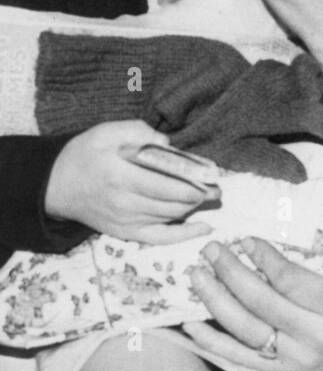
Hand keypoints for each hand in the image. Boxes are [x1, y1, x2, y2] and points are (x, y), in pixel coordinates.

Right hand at [44, 120, 215, 242]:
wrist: (56, 186)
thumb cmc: (84, 155)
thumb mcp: (106, 132)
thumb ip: (139, 133)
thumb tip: (168, 145)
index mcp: (120, 175)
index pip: (168, 183)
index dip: (195, 181)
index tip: (213, 174)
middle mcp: (124, 202)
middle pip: (174, 202)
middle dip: (201, 194)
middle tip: (218, 186)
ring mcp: (126, 221)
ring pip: (171, 217)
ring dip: (194, 207)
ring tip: (210, 196)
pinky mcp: (125, 232)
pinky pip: (160, 238)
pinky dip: (184, 235)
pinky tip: (204, 228)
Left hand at [185, 202, 322, 370]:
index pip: (293, 282)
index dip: (265, 261)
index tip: (246, 240)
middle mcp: (316, 337)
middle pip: (262, 304)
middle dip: (231, 274)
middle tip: (211, 249)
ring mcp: (296, 360)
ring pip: (245, 330)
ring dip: (215, 302)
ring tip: (196, 275)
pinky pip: (240, 358)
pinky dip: (212, 342)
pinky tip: (189, 323)